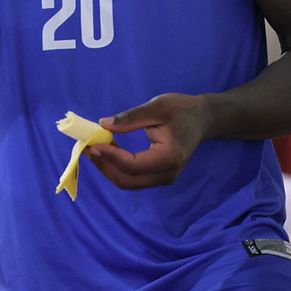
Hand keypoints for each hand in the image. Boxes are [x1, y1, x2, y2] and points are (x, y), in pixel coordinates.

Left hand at [86, 93, 205, 189]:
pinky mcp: (158, 175)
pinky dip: (116, 167)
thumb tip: (103, 125)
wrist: (202, 119)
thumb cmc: (182, 109)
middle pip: (127, 180)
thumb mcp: (157, 107)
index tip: (93, 143)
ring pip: (127, 182)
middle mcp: (167, 174)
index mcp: (169, 158)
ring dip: (108, 167)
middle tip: (87, 148)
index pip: (132, 165)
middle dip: (104, 165)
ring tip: (94, 147)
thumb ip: (130, 118)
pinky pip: (132, 177)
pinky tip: (108, 150)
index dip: (110, 156)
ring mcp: (163, 178)